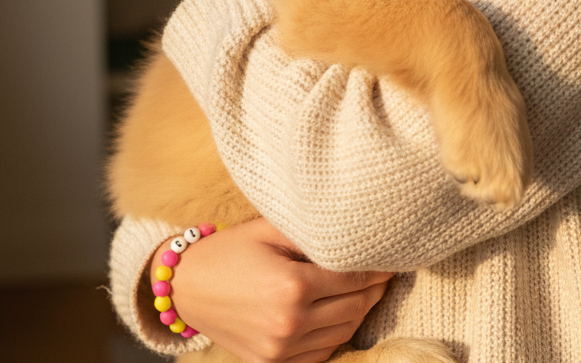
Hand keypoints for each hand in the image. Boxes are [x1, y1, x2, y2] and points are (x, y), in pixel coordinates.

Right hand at [151, 218, 393, 362]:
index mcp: (292, 286)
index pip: (354, 278)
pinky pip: (322, 352)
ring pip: (343, 332)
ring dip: (360, 311)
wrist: (187, 287)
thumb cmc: (232, 249)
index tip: (392, 256)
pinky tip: (342, 312)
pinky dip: (337, 333)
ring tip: (369, 289)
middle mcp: (289, 323)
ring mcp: (280, 350)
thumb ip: (314, 233)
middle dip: (375, 289)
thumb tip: (356, 234)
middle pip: (355, 307)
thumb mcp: (271, 229)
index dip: (377, 267)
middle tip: (386, 271)